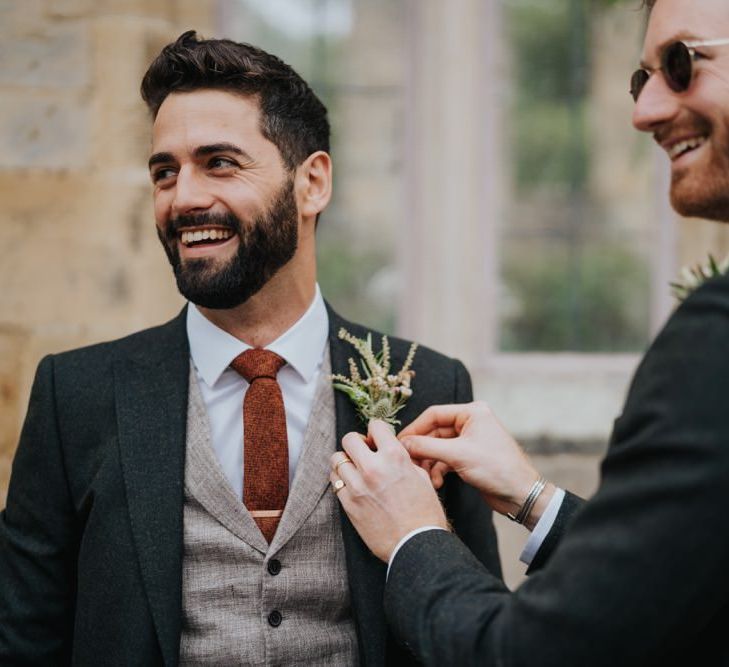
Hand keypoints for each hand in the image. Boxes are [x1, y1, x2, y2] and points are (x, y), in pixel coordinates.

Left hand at [330, 420, 449, 561]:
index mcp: (395, 457)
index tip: (376, 439)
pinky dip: (341, 479)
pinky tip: (352, 484)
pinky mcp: (348, 503)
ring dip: (346, 461)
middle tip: (363, 452)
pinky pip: (335, 481)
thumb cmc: (425, 513)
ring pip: (337, 459)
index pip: (375, 426)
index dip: (376, 431)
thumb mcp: (422, 477)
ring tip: (356, 469)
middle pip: (349, 439)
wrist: (416, 544)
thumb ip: (403, 460)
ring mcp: (357, 485)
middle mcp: (373, 467)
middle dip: (356, 442)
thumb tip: (391, 451)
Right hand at [399, 402, 554, 528]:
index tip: (399, 442)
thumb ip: (427, 446)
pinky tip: (436, 482)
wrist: (521, 495)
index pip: (434, 414)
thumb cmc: (497, 469)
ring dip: (429, 461)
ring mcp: (470, 440)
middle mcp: (471, 422)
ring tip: (424, 475)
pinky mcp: (469, 456)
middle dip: (421, 448)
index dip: (415, 429)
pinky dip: (438, 469)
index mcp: (472, 412)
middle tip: (408, 461)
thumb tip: (402, 443)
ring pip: (438, 447)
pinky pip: (445, 458)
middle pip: (434, 431)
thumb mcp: (458, 455)